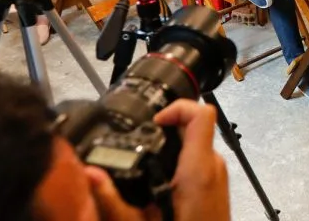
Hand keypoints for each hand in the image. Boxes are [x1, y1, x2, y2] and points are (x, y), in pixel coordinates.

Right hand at [85, 100, 228, 220]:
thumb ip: (112, 200)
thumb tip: (89, 174)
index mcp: (199, 169)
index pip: (201, 114)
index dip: (176, 108)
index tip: (152, 123)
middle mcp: (214, 167)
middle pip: (194, 127)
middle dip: (165, 132)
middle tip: (139, 147)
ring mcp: (219, 177)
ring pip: (196, 146)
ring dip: (171, 149)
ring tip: (144, 168)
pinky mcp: (217, 187)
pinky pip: (199, 163)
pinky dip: (179, 165)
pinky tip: (158, 185)